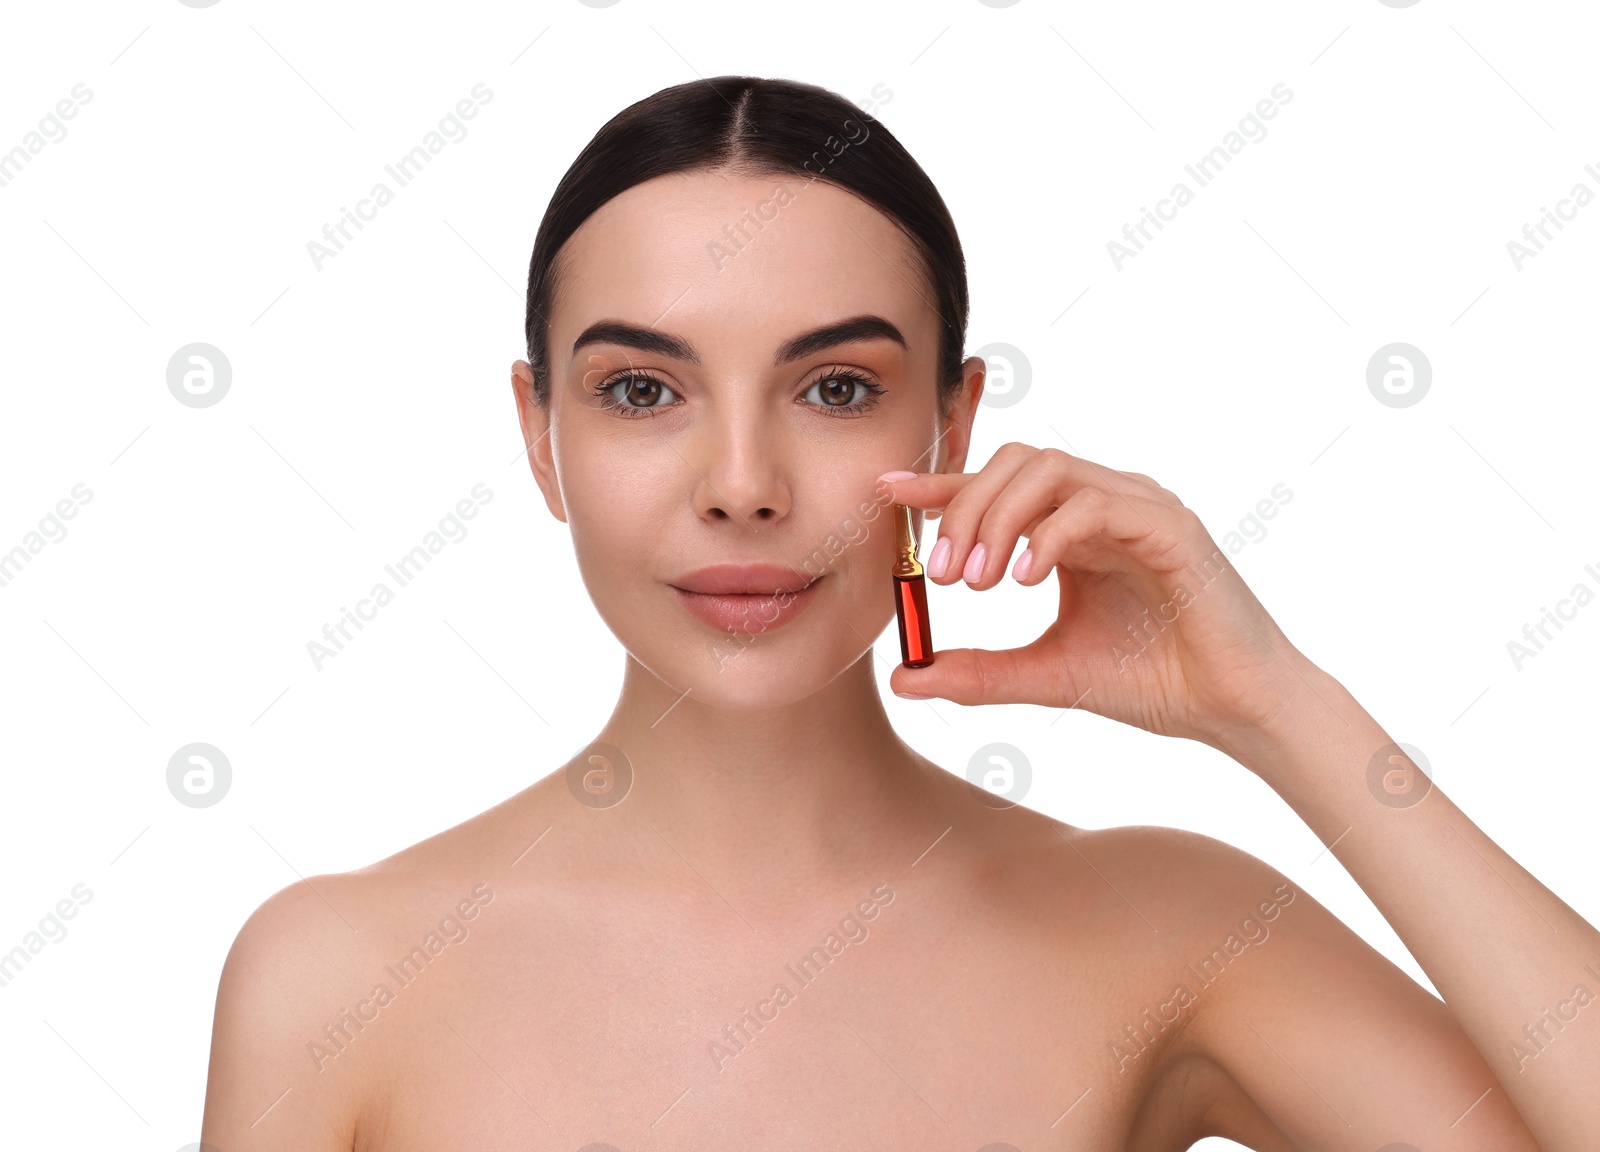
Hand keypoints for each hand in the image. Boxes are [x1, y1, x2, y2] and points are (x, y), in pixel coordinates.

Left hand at [878, 444, 1322, 752]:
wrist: (1232, 710)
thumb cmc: (1154, 682)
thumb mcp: (1047, 675)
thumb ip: (978, 672)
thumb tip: (903, 678)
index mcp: (1073, 529)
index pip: (997, 487)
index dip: (939, 485)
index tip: (886, 495)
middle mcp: (1104, 504)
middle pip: (1015, 464)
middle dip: (964, 508)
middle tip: (942, 575)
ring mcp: (1138, 507)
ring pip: (1050, 470)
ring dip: (999, 518)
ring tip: (978, 581)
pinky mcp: (1170, 525)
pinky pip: (1094, 504)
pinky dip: (1050, 534)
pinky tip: (1026, 579)